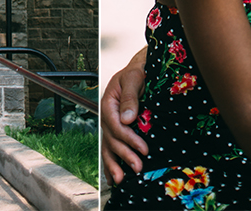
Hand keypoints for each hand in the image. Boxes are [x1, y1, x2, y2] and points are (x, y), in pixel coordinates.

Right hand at [100, 62, 148, 185]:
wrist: (139, 71)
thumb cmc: (137, 73)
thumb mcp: (134, 79)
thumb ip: (130, 98)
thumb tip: (128, 118)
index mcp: (108, 103)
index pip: (115, 125)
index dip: (128, 138)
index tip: (143, 148)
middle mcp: (107, 116)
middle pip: (112, 139)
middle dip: (124, 154)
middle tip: (138, 167)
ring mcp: (110, 124)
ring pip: (108, 147)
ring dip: (114, 164)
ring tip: (121, 179)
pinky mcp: (116, 131)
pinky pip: (111, 148)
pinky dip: (111, 163)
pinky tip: (113, 177)